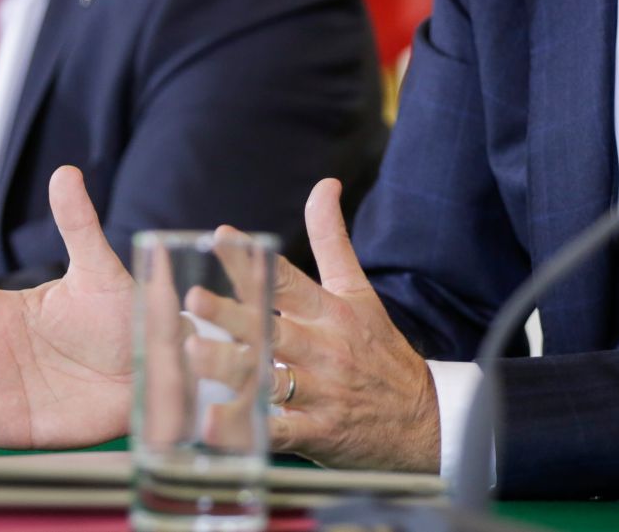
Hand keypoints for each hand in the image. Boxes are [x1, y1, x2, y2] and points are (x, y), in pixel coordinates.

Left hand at [188, 179, 440, 472]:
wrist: (424, 421)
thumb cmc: (380, 351)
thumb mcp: (359, 291)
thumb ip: (332, 239)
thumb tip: (324, 185)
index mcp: (331, 313)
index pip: (287, 279)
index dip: (254, 258)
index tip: (220, 236)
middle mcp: (325, 349)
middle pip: (273, 328)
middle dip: (232, 315)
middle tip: (194, 298)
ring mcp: (323, 393)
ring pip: (271, 378)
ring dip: (232, 367)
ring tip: (193, 354)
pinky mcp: (319, 433)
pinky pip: (279, 431)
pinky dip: (249, 429)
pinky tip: (214, 425)